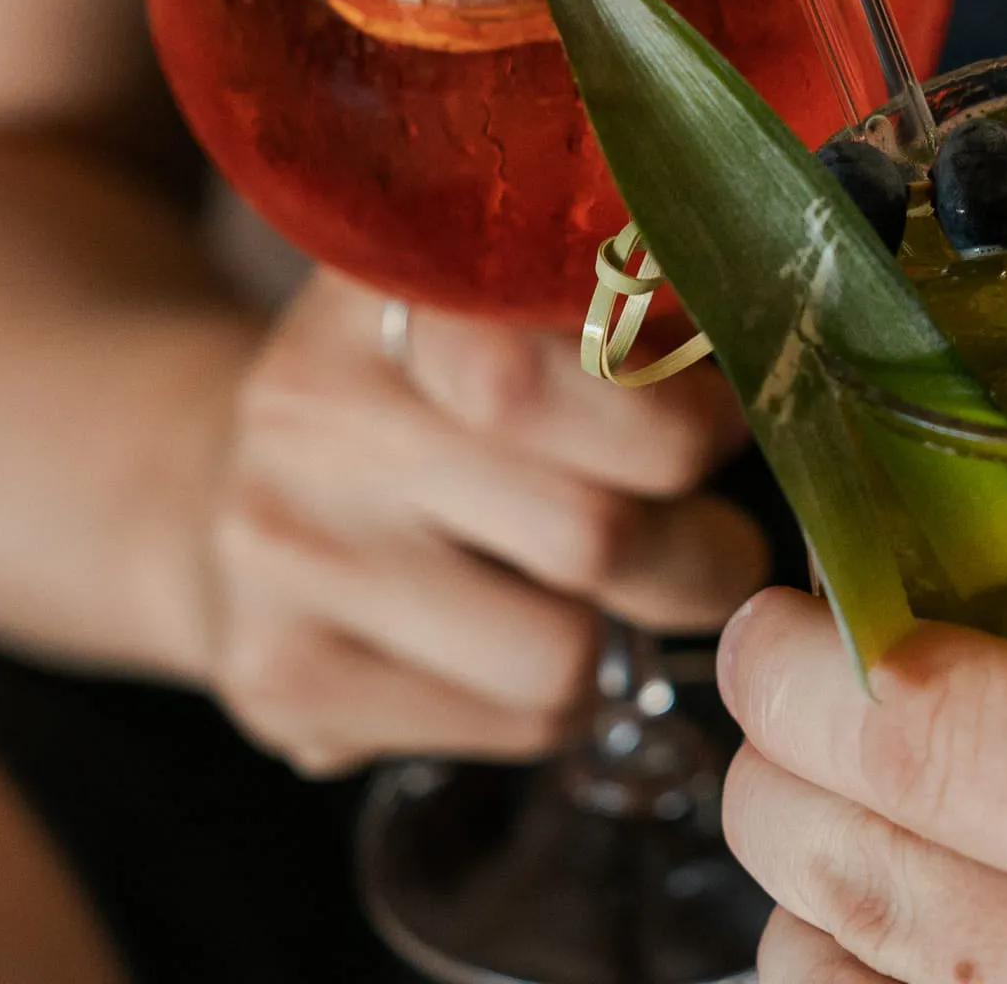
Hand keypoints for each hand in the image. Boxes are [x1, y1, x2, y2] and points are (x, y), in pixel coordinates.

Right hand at [203, 270, 765, 775]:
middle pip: (595, 528)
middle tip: (704, 531)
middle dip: (696, 546)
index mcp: (393, 282)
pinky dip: (556, 704)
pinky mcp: (282, 678)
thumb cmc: (430, 396)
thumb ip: (627, 307)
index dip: (681, 409)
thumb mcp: (504, 306)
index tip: (711, 418)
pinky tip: (509, 638)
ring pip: (563, 654)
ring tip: (596, 590)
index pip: (566, 353)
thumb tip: (790, 357)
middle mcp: (316, 405)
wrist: (216, 488)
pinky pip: (515, 724)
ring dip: (622, 637)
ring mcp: (284, 549)